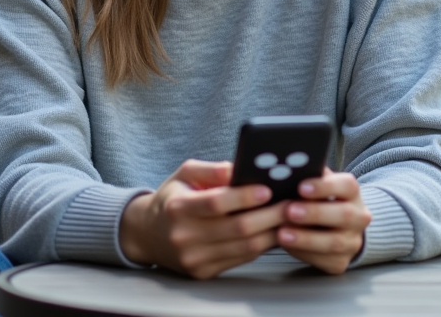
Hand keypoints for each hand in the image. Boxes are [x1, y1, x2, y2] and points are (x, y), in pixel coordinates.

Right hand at [119, 160, 281, 278]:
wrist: (149, 234)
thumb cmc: (173, 199)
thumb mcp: (184, 174)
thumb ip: (211, 169)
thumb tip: (239, 168)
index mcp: (178, 207)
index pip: (216, 203)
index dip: (244, 197)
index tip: (268, 189)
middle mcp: (184, 236)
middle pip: (237, 228)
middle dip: (270, 215)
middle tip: (291, 204)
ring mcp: (195, 258)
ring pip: (245, 248)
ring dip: (272, 232)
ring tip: (288, 217)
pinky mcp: (204, 272)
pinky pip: (241, 259)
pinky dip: (261, 246)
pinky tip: (272, 232)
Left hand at [276, 167, 370, 274]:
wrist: (334, 228)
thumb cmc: (316, 199)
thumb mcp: (314, 185)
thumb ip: (304, 176)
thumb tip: (284, 169)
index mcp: (351, 192)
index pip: (346, 185)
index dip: (324, 186)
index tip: (301, 187)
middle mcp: (359, 217)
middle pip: (344, 215)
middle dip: (314, 213)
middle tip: (289, 211)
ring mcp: (352, 241)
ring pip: (334, 242)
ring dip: (306, 238)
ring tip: (282, 233)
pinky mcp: (342, 262)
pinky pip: (325, 260)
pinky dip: (304, 253)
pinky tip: (287, 246)